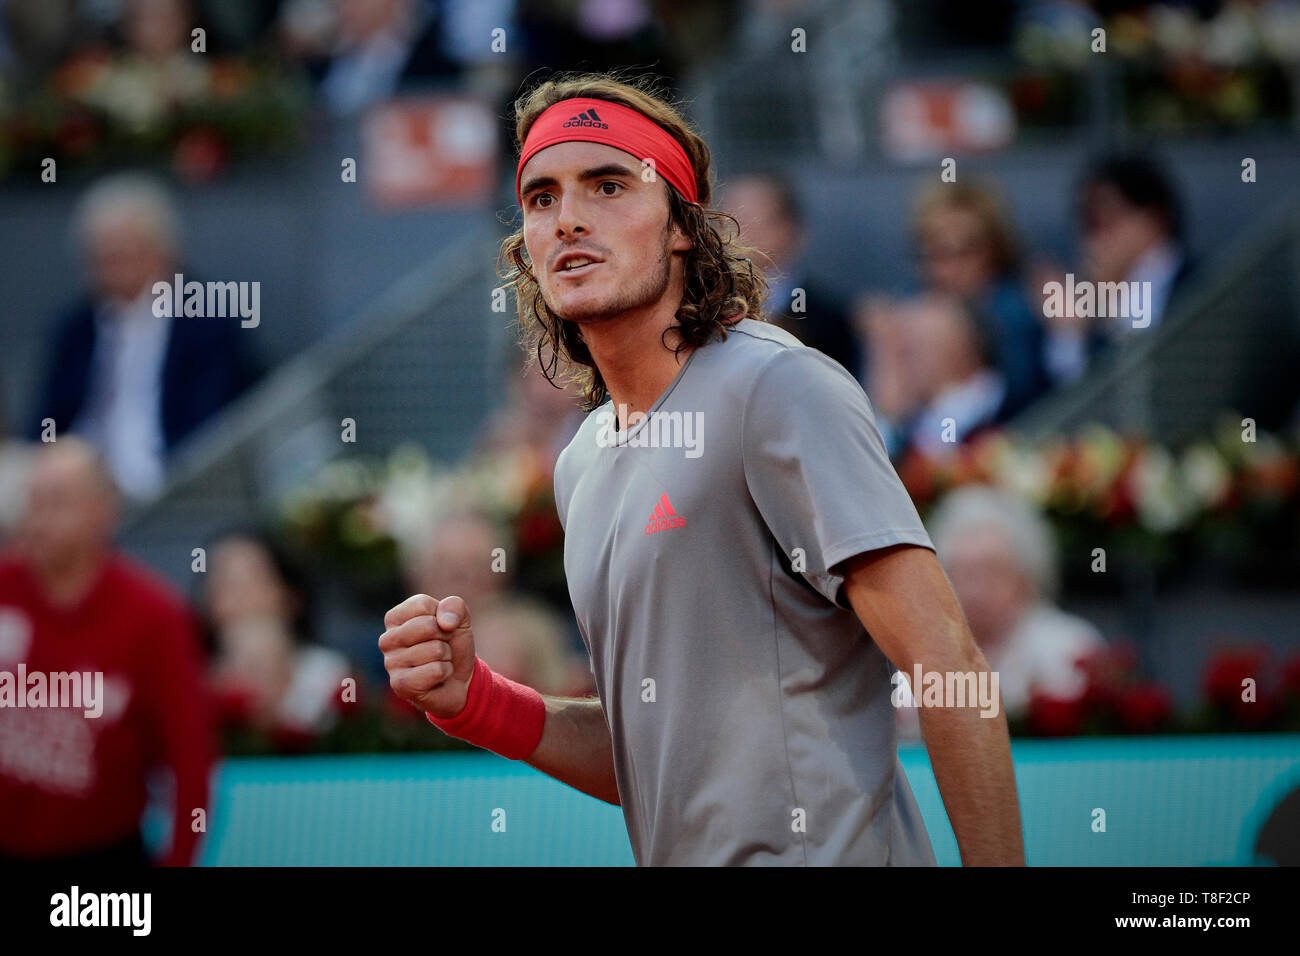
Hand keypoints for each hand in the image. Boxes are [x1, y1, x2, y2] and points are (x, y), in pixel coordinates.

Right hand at [379, 594, 476, 717]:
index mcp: (395, 618)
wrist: (459, 680)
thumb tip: (445, 623)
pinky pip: (437, 670)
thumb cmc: (452, 645)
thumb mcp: (459, 619)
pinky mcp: (400, 684)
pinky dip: (446, 672)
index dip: (442, 617)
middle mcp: (387, 639)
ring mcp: (391, 663)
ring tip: (438, 662)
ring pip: (436, 649)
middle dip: (445, 637)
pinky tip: (437, 678)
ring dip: (446, 657)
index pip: (422, 605)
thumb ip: (454, 607)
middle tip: (441, 647)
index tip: (441, 628)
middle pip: (429, 626)